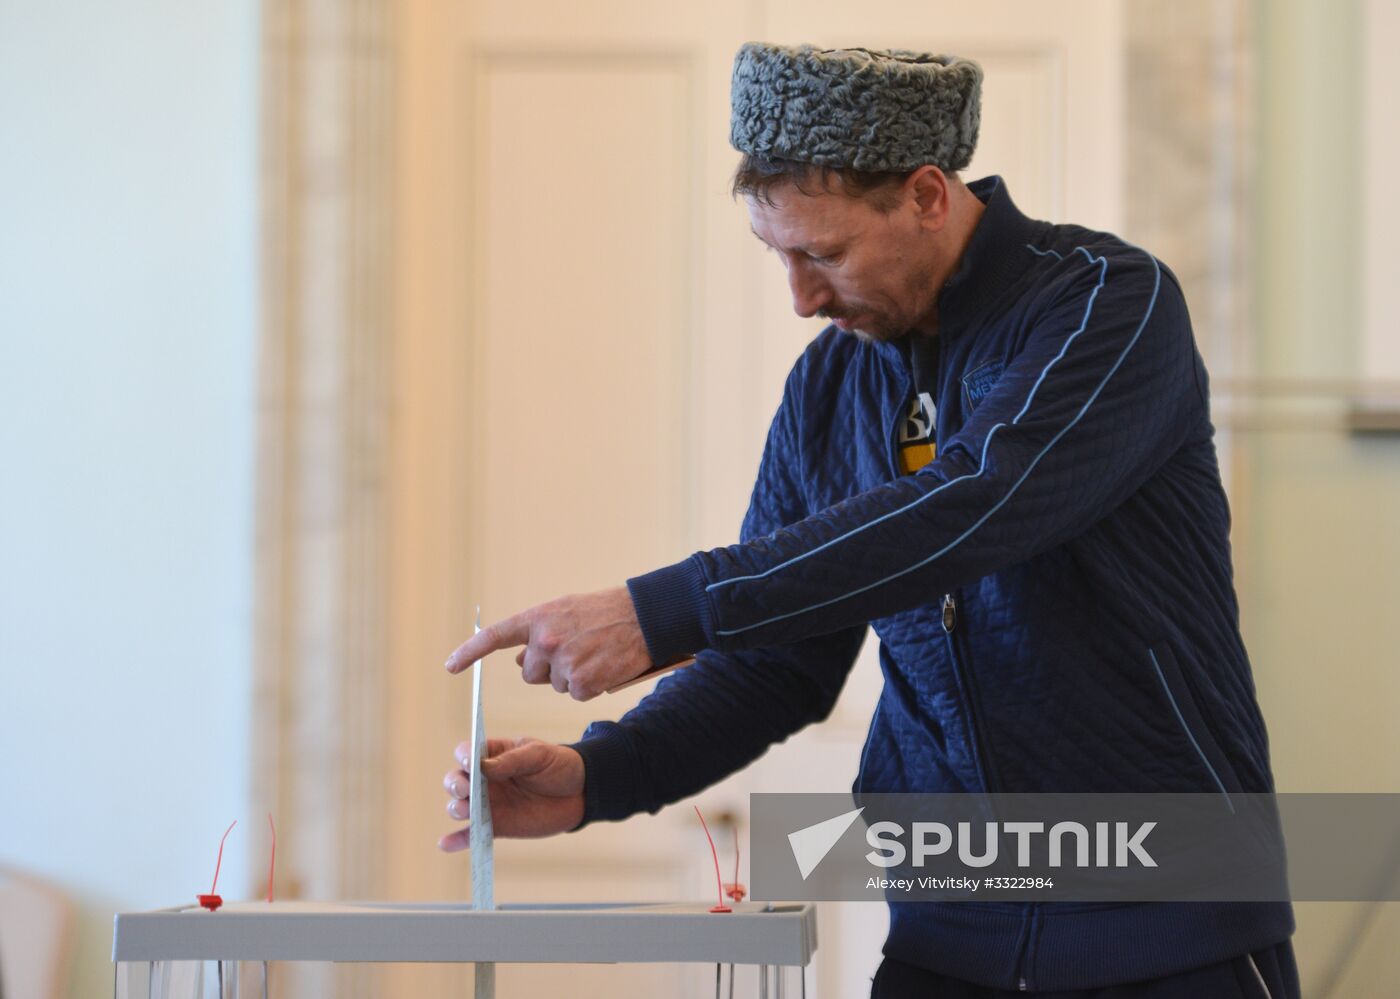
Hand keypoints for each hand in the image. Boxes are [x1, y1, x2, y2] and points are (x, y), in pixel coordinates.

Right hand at [438, 737, 585, 848]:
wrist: (579, 793)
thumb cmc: (557, 765)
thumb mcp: (539, 755)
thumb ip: (512, 760)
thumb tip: (484, 767)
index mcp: (492, 755)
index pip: (466, 753)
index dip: (463, 756)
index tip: (470, 763)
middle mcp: (484, 780)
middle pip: (456, 780)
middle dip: (455, 784)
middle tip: (465, 790)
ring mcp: (488, 804)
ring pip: (460, 806)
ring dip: (456, 808)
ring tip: (466, 811)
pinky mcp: (497, 826)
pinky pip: (471, 834)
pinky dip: (456, 840)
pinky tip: (445, 844)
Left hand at [443, 587, 651, 699]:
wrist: (643, 617)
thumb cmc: (604, 612)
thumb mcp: (565, 612)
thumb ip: (538, 633)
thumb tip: (519, 661)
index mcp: (537, 618)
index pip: (494, 637)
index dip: (469, 652)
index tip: (449, 667)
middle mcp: (545, 641)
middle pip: (530, 672)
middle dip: (547, 668)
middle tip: (575, 649)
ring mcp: (563, 663)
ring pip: (554, 684)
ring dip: (572, 676)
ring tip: (595, 653)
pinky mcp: (582, 683)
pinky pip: (576, 693)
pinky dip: (589, 686)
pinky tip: (604, 667)